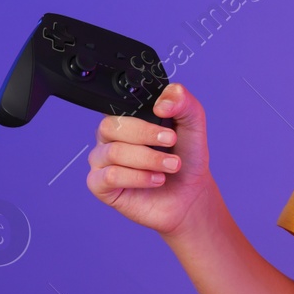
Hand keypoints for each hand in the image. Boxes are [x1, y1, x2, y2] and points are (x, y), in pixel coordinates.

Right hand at [86, 83, 213, 236]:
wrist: (191, 193)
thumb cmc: (186, 156)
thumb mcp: (193, 121)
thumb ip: (182, 100)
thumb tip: (161, 104)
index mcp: (126, 117)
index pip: (117, 104)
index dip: (140, 110)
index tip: (165, 115)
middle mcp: (109, 137)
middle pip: (110, 126)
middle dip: (146, 134)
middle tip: (171, 141)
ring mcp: (102, 161)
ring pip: (114, 152)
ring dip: (149, 159)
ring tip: (171, 166)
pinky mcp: (100, 185)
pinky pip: (109, 176)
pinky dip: (138, 177)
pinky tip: (157, 179)